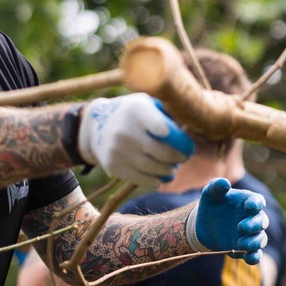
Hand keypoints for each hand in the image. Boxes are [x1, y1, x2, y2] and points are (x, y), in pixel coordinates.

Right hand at [77, 95, 194, 185]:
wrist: (96, 126)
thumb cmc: (132, 114)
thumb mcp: (146, 104)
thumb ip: (167, 114)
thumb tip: (190, 133)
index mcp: (137, 110)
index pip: (164, 129)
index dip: (180, 141)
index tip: (188, 146)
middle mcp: (125, 130)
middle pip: (162, 152)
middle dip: (179, 158)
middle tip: (184, 158)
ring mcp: (117, 150)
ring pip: (154, 168)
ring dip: (169, 170)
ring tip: (172, 167)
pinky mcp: (113, 166)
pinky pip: (141, 179)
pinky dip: (156, 181)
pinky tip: (162, 177)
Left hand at [185, 178, 267, 262]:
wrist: (203, 224)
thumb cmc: (211, 204)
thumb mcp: (210, 193)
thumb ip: (216, 186)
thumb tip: (224, 183)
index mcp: (248, 201)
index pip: (258, 201)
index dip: (256, 204)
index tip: (249, 207)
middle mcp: (253, 218)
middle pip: (262, 221)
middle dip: (254, 225)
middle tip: (241, 227)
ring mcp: (250, 234)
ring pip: (261, 239)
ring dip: (254, 242)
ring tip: (241, 244)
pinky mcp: (245, 249)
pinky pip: (255, 255)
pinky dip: (254, 258)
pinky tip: (249, 258)